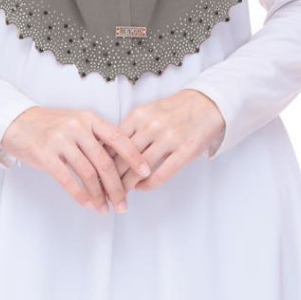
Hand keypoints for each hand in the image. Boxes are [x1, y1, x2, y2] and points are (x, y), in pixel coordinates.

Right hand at [0, 106, 151, 212]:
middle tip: (124, 204)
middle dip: (117, 186)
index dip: (133, 156)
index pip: (117, 137)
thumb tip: (121, 164)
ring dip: (99, 195)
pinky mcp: (45, 153)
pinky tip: (88, 204)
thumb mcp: (77, 123)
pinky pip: (67, 178)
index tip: (146, 172)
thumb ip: (96, 138)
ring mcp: (60, 139)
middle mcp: (77, 126)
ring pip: (88, 172)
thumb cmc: (51, 126)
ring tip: (106, 208)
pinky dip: (80, 194)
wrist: (18, 121)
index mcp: (89, 118)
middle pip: (104, 161)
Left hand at [107, 90, 225, 195]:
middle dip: (111, 178)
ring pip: (140, 168)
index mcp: (139, 115)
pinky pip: (162, 173)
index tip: (94, 174)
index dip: (102, 161)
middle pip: (124, 158)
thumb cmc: (173, 110)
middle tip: (102, 191)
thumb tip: (107, 151)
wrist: (206, 104)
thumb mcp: (148, 112)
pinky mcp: (185, 151)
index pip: (113, 143)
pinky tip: (141, 188)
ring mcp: (169, 139)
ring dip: (127, 185)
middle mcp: (152, 126)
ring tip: (119, 195)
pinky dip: (148, 184)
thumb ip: (130, 129)